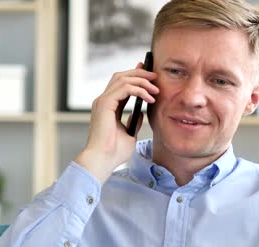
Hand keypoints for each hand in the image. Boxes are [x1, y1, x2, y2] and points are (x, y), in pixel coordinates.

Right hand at [74, 63, 158, 183]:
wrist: (103, 160)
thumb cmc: (114, 152)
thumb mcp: (129, 134)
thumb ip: (133, 121)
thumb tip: (142, 112)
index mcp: (108, 107)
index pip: (121, 85)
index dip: (135, 76)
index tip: (149, 74)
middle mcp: (103, 101)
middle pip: (121, 76)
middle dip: (139, 73)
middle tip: (155, 75)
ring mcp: (103, 101)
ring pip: (123, 79)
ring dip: (141, 80)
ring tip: (155, 88)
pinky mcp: (105, 104)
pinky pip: (125, 88)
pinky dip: (139, 90)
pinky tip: (149, 98)